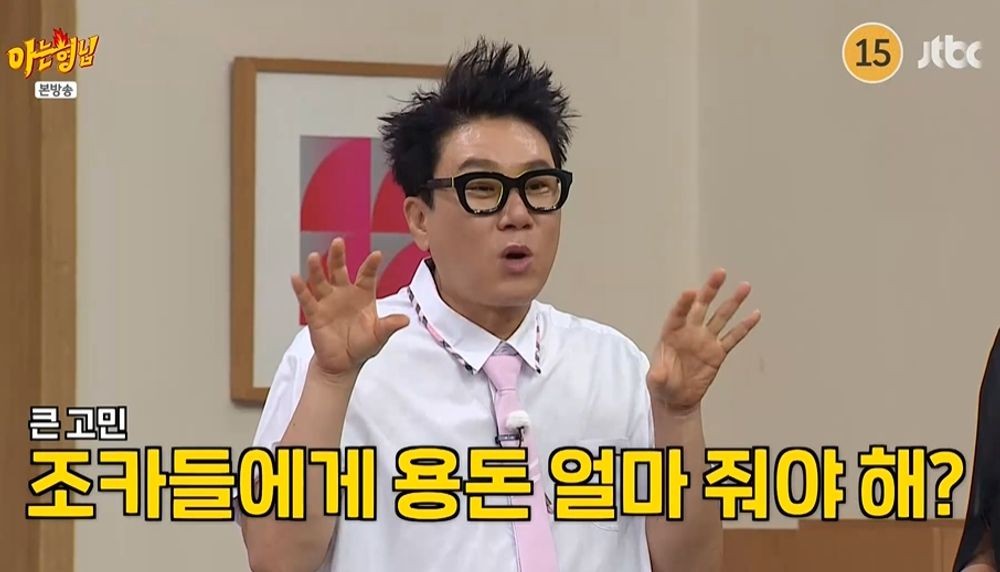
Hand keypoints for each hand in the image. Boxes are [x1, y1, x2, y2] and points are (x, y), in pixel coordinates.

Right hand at [290, 238, 409, 384]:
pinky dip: (301, 289)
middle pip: (340, 270)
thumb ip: (390, 325)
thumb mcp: (379, 335)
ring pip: (321, 281)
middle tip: (338, 242)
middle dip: (338, 256)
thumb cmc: (362, 346)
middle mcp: (344, 294)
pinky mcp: (315, 314)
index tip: (377, 255)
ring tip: (313, 256)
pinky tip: (296, 278)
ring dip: (316, 269)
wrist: (344, 363)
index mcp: (363, 295)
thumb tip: (406, 320)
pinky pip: (307, 299)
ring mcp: (328, 302)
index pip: (367, 276)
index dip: (371, 265)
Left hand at [647, 268, 760, 412]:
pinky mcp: (718, 352)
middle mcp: (690, 332)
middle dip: (710, 290)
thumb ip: (657, 375)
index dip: (683, 304)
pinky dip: (744, 326)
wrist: (677, 398)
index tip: (691, 292)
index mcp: (671, 334)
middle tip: (719, 273)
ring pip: (721, 317)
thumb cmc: (663, 385)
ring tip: (744, 286)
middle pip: (701, 306)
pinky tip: (755, 314)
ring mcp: (706, 340)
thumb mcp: (655, 382)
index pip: (678, 314)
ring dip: (733, 302)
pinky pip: (733, 337)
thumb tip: (657, 374)